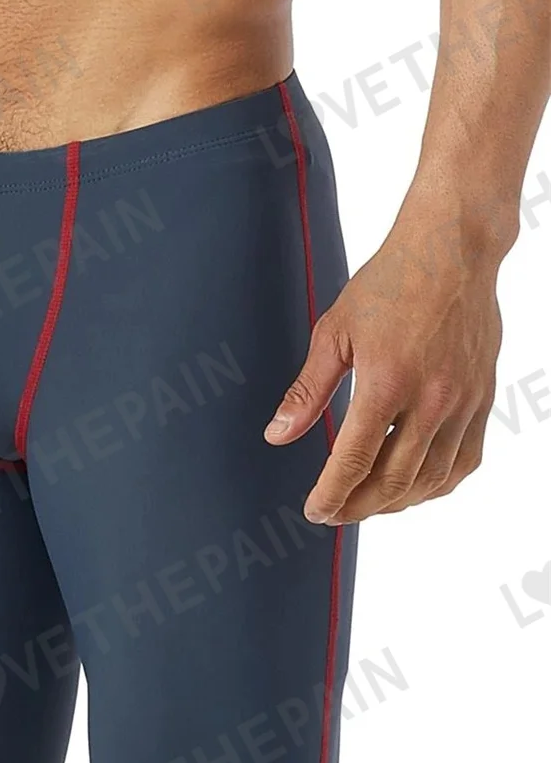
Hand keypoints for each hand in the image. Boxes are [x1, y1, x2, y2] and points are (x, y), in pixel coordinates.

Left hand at [264, 220, 502, 524]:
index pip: (356, 460)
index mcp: (387, 380)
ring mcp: (464, 401)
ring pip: (432, 478)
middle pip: (394, 480)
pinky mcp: (483, 398)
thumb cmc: (389, 283)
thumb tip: (277, 435)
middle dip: (359, 507)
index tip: (315, 511)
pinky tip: (413, 486)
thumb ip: (307, 392)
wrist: (453, 250)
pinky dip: (437, 484)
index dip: (332, 494)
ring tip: (367, 504)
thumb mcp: (333, 333)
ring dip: (397, 502)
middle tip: (334, 512)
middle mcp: (431, 397)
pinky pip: (466, 460)